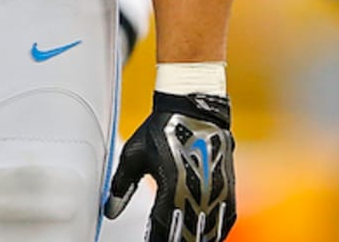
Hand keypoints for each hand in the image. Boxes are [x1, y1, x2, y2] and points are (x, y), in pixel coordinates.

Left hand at [105, 91, 235, 241]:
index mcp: (172, 189)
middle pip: (186, 237)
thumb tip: (110, 211)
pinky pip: (222, 225)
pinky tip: (199, 235)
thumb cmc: (163, 129)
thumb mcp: (135, 154)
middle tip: (159, 239)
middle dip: (172, 240)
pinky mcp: (228, 193)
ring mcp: (217, 197)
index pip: (161, 230)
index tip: (147, 241)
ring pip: (207, 236)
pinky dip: (211, 234)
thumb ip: (121, 185)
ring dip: (192, 239)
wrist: (195, 110)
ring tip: (177, 238)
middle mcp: (197, 196)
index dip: (153, 240)